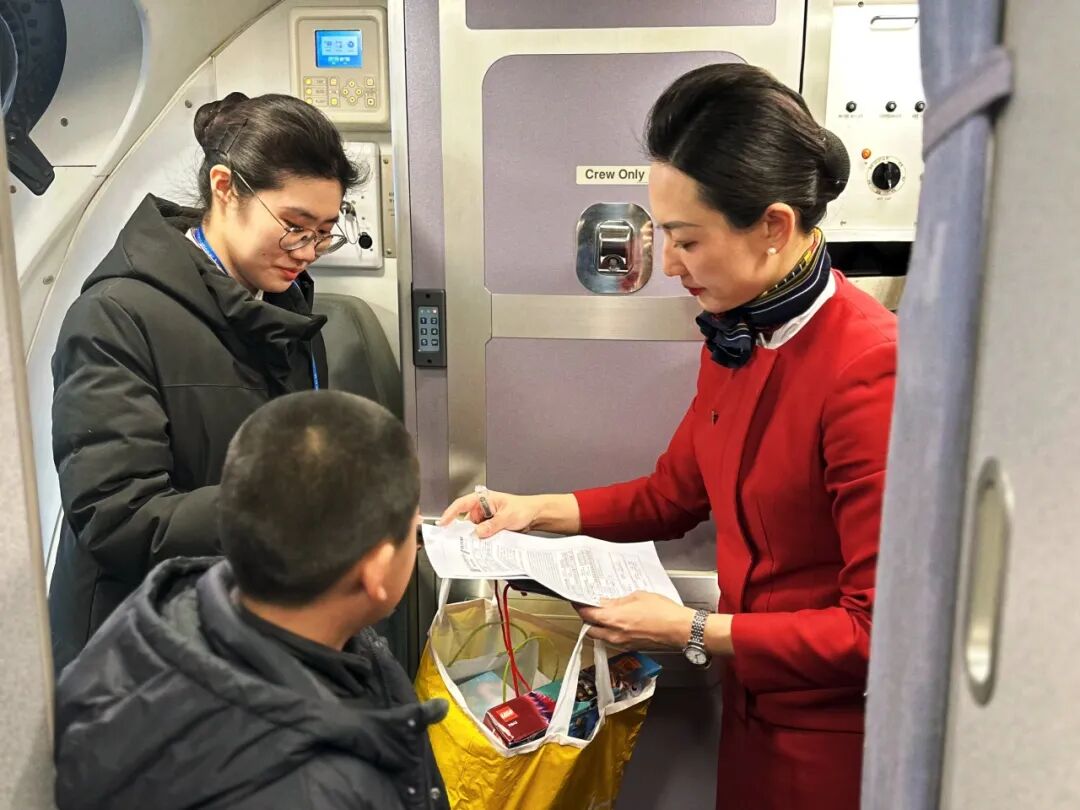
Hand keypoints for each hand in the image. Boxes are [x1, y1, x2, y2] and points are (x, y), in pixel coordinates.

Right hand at [437, 489, 541, 537]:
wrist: (535, 515)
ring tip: (478, 543)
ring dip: (475, 536)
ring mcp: (486, 518)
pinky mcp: (490, 527)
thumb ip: (493, 525)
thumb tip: (479, 532)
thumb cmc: (524, 508)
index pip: (461, 504)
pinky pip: (482, 534)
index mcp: (483, 498)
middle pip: (466, 520)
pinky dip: (482, 540)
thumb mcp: (507, 516)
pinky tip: (485, 544)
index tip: (443, 523)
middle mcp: (482, 508)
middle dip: (464, 531)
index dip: (450, 513)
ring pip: (473, 529)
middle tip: (462, 541)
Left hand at [576, 592, 695, 650]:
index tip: (578, 601)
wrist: (679, 629)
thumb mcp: (637, 597)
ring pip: (601, 636)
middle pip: (590, 629)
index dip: (580, 607)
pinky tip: (619, 621)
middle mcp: (614, 634)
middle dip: (588, 619)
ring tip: (605, 614)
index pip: (587, 615)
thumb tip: (605, 603)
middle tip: (590, 608)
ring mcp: (622, 643)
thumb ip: (617, 601)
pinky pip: (613, 640)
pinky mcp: (631, 647)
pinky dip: (611, 632)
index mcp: (613, 620)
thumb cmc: (663, 612)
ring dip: (599, 626)